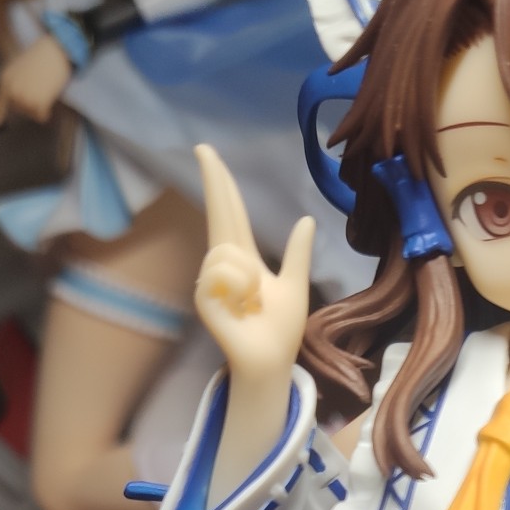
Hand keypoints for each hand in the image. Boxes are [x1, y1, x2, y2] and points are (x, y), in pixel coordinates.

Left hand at [0, 36, 71, 126]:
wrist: (51, 53)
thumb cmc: (38, 58)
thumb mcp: (17, 69)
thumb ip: (12, 84)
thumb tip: (14, 99)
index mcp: (4, 81)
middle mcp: (12, 91)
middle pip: (19, 111)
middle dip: (28, 103)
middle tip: (36, 88)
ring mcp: (24, 98)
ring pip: (30, 114)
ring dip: (38, 106)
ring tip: (42, 89)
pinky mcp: (37, 103)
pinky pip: (40, 117)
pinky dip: (45, 112)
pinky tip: (47, 98)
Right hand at [194, 144, 314, 388]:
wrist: (271, 362)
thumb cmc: (281, 331)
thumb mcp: (296, 284)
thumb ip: (298, 254)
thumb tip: (306, 220)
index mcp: (245, 260)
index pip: (231, 214)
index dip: (221, 186)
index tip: (210, 156)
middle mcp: (223, 265)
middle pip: (218, 214)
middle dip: (213, 181)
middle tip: (203, 147)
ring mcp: (209, 281)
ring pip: (228, 250)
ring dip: (248, 275)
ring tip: (252, 301)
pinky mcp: (204, 297)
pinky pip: (222, 272)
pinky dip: (239, 288)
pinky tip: (240, 308)